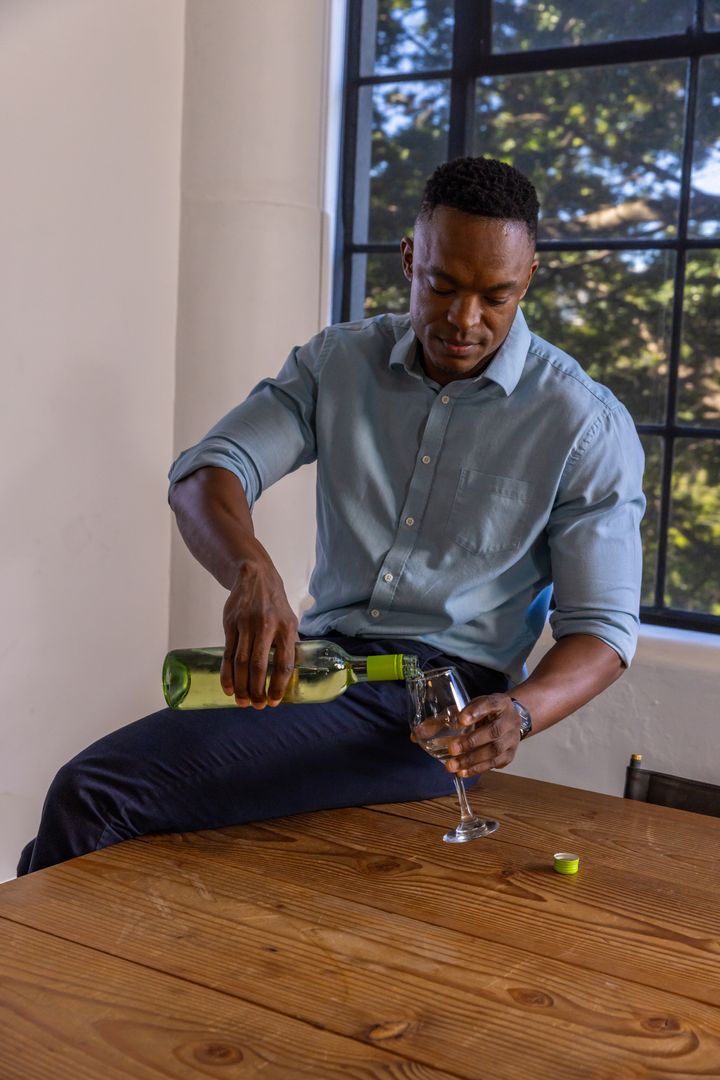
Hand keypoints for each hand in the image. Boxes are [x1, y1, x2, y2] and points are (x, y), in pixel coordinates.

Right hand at [220, 551, 297, 708]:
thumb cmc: (275, 604)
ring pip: (241, 662)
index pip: (284, 663)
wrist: (254, 576)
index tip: (275, 701)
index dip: (279, 685)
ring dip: (241, 686)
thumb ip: (291, 644)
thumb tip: (295, 672)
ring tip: (242, 702)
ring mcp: (246, 625)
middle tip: (256, 706)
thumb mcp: (290, 620)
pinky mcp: (230, 624)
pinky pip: (227, 653)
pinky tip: (228, 687)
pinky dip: (227, 674)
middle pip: (259, 666)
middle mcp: (266, 627)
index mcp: (286, 628)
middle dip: (256, 690)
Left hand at [444, 693, 520, 777]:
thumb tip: (417, 734)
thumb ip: (445, 718)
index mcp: (500, 703)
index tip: (460, 719)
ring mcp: (512, 739)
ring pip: (494, 751)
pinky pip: (494, 764)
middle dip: (471, 742)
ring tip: (452, 766)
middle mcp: (510, 720)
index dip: (476, 711)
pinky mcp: (510, 755)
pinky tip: (462, 772)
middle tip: (451, 749)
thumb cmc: (484, 713)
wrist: (508, 721)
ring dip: (471, 760)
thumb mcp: (469, 708)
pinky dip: (477, 769)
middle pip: (493, 731)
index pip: (490, 704)